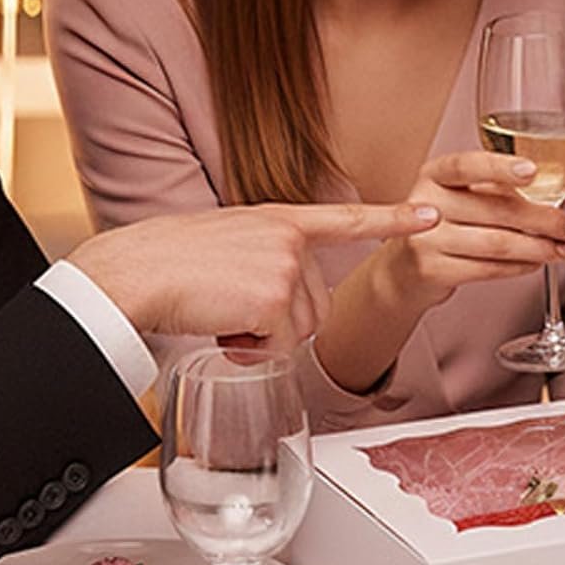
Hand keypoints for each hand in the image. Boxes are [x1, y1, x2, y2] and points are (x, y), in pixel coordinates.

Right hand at [67, 201, 439, 351]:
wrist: (133, 272)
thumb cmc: (166, 262)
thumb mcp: (228, 241)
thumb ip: (266, 254)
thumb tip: (277, 297)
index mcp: (279, 220)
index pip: (346, 219)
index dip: (392, 218)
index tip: (431, 214)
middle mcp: (290, 238)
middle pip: (315, 307)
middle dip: (278, 323)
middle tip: (231, 307)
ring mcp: (286, 266)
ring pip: (299, 331)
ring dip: (262, 339)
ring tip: (222, 312)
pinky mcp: (274, 298)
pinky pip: (276, 348)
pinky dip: (248, 351)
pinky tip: (221, 326)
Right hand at [373, 150, 564, 311]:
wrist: (402, 268)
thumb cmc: (443, 224)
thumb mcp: (458, 195)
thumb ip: (494, 189)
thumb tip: (551, 195)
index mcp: (435, 174)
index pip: (467, 165)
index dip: (501, 168)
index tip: (532, 171)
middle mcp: (426, 203)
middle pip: (495, 209)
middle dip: (543, 219)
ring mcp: (426, 240)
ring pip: (497, 243)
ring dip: (538, 247)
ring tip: (562, 249)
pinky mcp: (433, 271)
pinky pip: (488, 269)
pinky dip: (519, 267)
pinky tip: (535, 262)